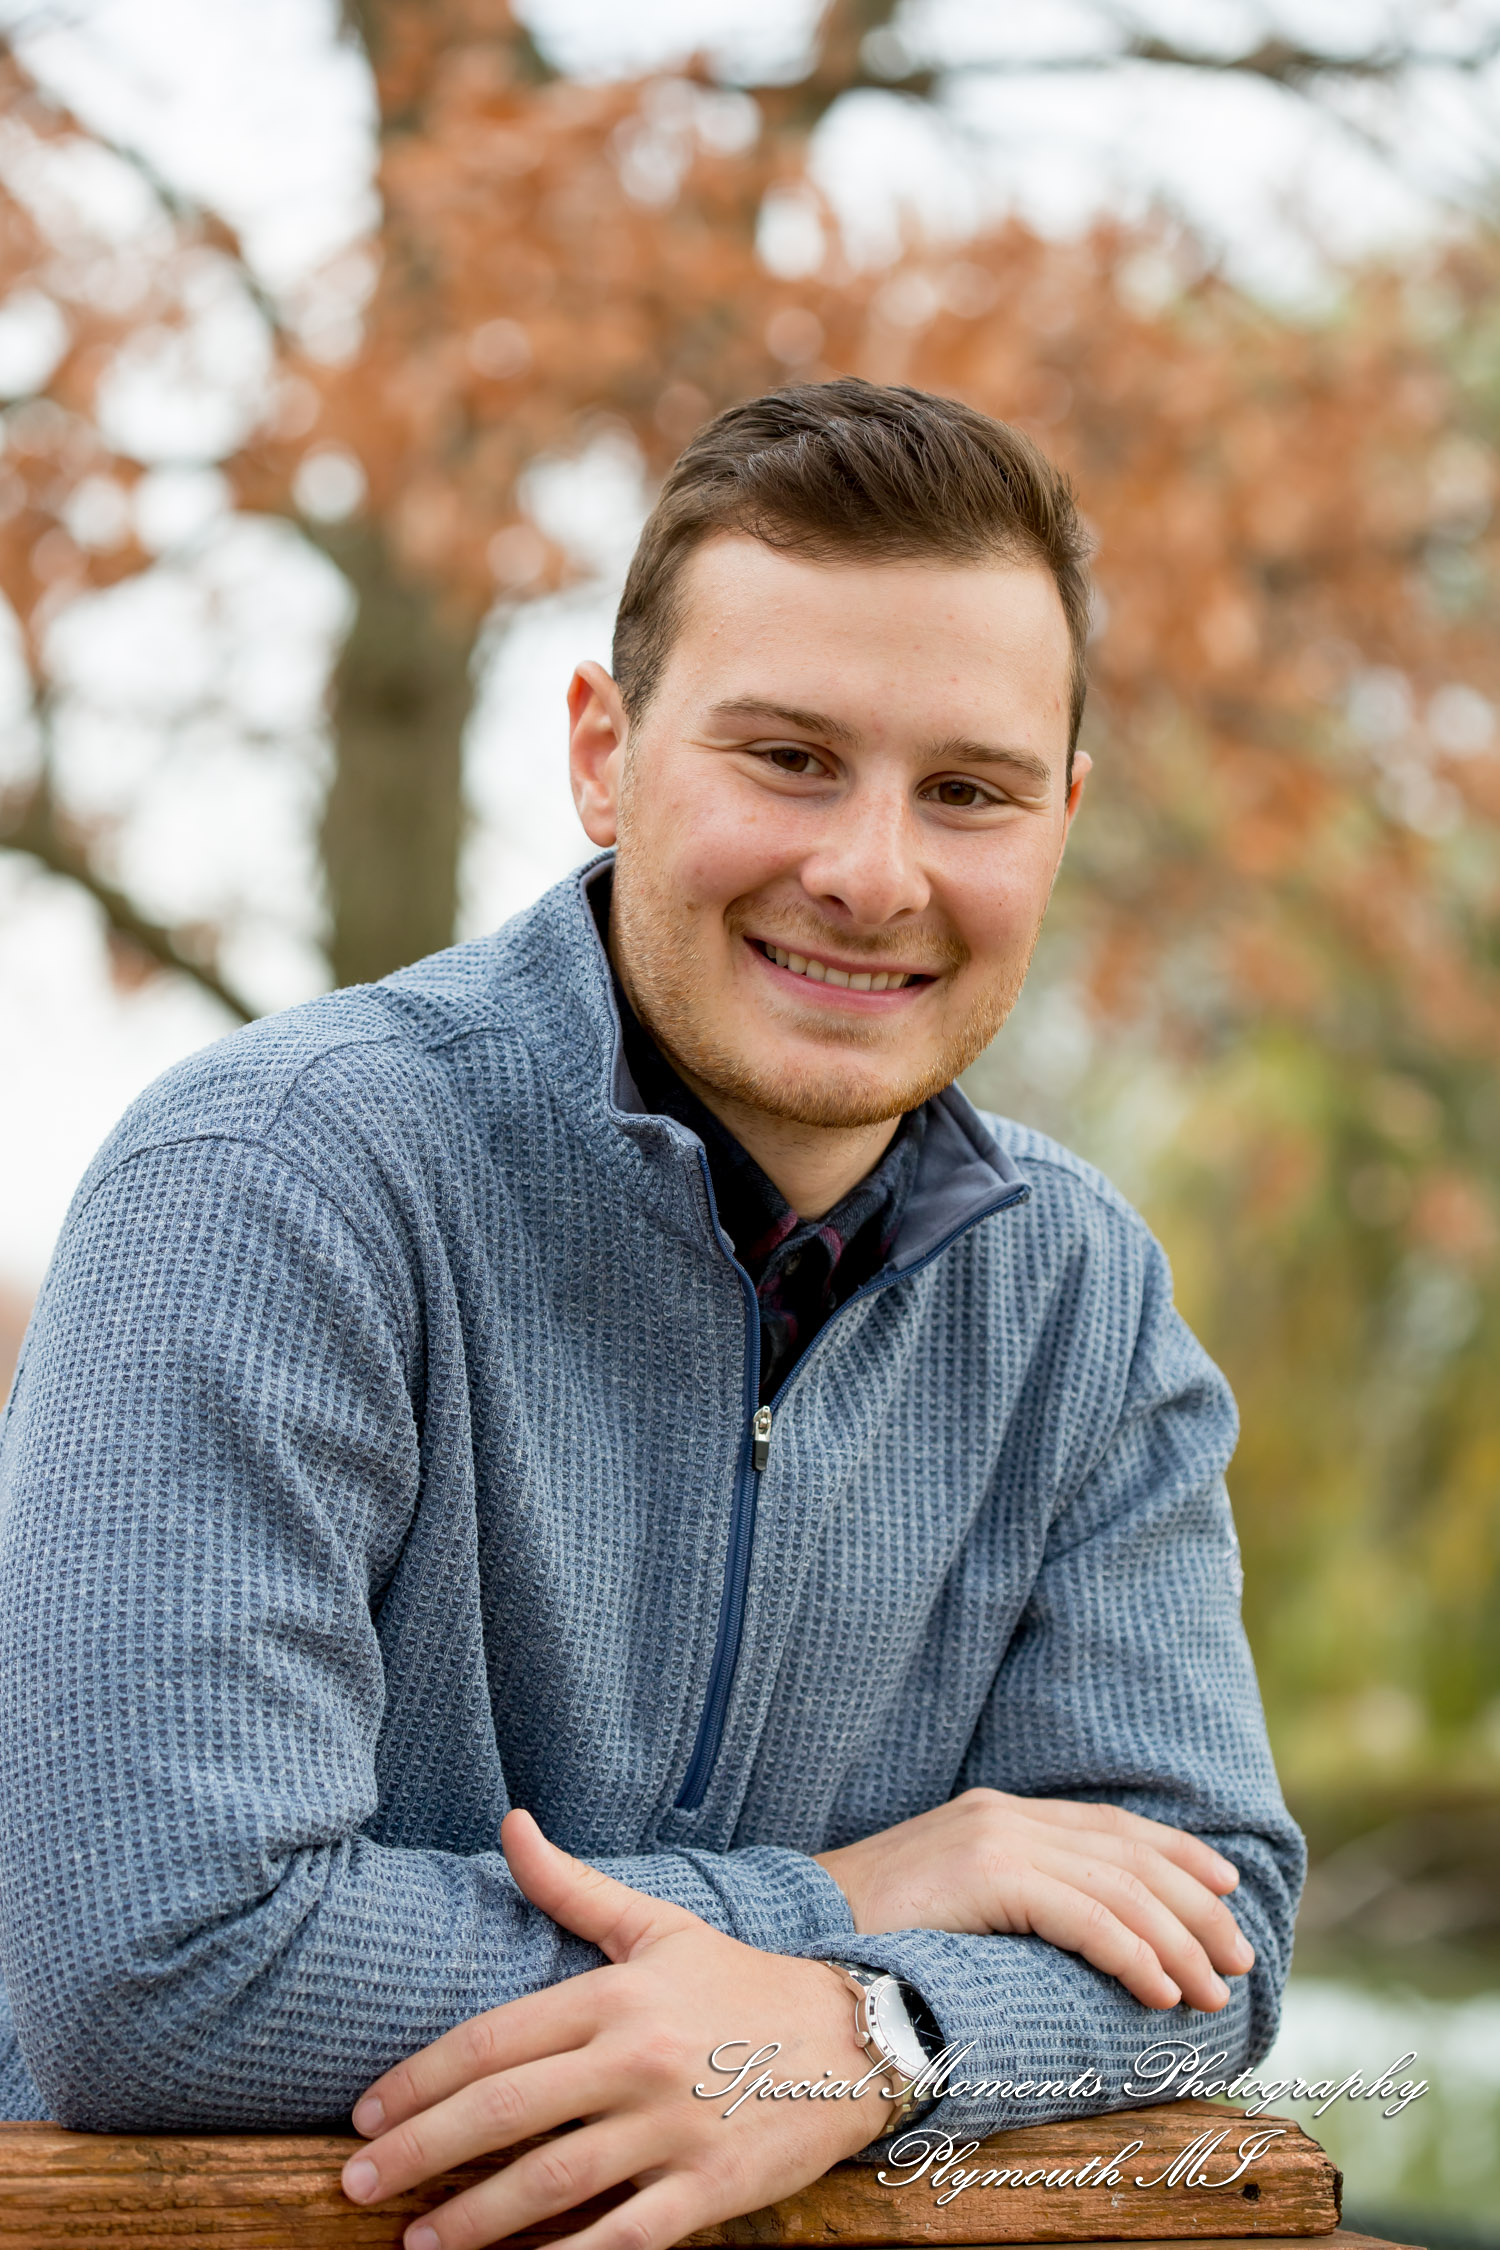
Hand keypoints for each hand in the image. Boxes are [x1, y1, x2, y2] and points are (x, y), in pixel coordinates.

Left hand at [341, 1808, 889, 2249]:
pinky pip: (622, 2238)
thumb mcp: (656, 1925)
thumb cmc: (739, 1983)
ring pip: (551, 2182)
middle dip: (420, 2153)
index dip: (420, 2081)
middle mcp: (636, 2059)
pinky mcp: (708, 2188)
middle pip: (505, 2112)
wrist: (852, 2037)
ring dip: (473, 2220)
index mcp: (614, 1995)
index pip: (493, 2040)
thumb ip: (570, 1887)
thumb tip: (509, 1824)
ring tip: (414, 2243)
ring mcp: (673, 2127)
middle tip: (357, 2183)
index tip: (365, 2114)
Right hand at [814, 1788, 1252, 2012]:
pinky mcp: (986, 1873)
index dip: (1176, 1854)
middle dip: (1194, 1906)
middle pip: (1127, 1853)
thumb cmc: (871, 1938)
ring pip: (1118, 1887)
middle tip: (1237, 1959)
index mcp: (997, 1814)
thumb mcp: (954, 1905)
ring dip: (1177, 1944)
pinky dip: (1132, 1955)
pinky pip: (1083, 1915)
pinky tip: (1159, 1993)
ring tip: (1211, 1993)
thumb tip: (1084, 1942)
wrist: (798, 1932)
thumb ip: (1012, 1901)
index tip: (1226, 1890)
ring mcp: (994, 1838)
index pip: (1110, 1826)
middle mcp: (1003, 1814)